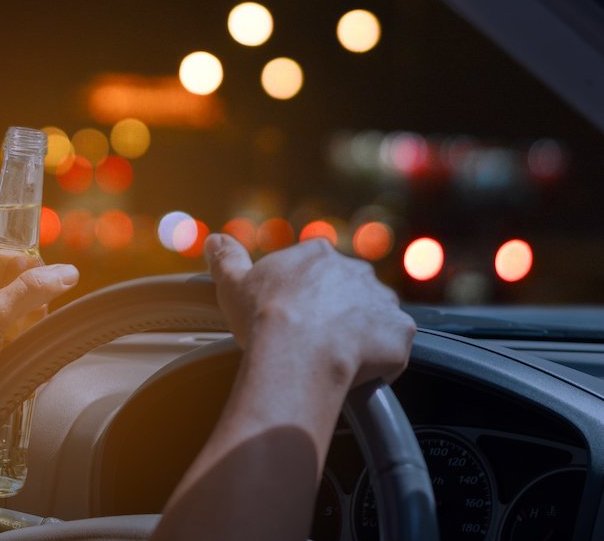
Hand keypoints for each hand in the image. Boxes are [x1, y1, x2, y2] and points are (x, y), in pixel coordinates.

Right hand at [204, 234, 413, 387]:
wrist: (297, 353)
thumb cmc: (264, 318)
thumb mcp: (232, 283)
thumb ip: (226, 258)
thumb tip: (214, 240)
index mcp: (319, 255)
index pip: (319, 269)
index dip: (307, 295)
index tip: (294, 316)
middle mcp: (356, 271)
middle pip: (351, 291)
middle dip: (337, 312)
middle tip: (313, 341)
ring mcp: (383, 301)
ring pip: (375, 317)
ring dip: (362, 333)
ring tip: (335, 359)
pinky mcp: (400, 332)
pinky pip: (394, 346)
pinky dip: (381, 359)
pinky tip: (358, 373)